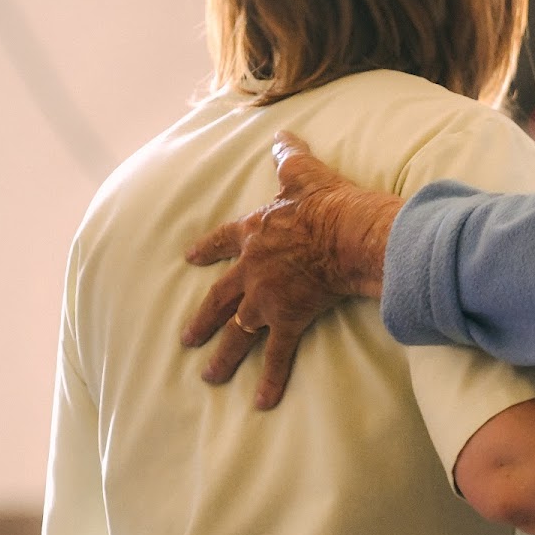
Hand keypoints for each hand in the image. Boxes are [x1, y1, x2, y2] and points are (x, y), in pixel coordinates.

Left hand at [180, 132, 404, 408]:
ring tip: (209, 377)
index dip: (207, 250)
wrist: (348, 233)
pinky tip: (261, 403)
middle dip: (201, 320)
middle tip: (186, 339)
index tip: (191, 259)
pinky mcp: (288, 319)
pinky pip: (277, 355)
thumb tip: (281, 132)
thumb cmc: (329, 203)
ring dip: (222, 357)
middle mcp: (252, 269)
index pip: (222, 241)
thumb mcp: (305, 173)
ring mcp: (266, 297)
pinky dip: (269, 380)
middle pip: (219, 298)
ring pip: (237, 333)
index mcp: (254, 233)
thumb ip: (289, 156)